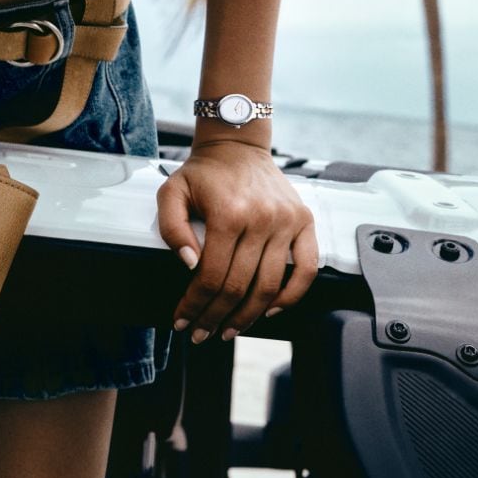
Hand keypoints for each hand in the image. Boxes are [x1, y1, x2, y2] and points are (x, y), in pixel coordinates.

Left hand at [156, 140, 318, 341]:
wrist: (237, 145)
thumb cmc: (203, 172)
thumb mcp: (172, 191)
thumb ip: (171, 227)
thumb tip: (189, 263)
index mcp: (228, 213)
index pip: (212, 276)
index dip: (196, 305)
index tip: (183, 321)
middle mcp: (262, 218)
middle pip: (239, 287)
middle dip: (216, 317)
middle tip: (202, 333)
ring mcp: (287, 221)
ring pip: (270, 286)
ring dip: (249, 316)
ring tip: (230, 329)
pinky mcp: (304, 221)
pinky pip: (307, 269)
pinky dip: (291, 296)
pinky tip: (270, 310)